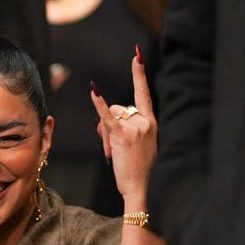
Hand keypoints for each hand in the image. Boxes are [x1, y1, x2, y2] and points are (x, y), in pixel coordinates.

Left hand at [90, 50, 156, 203]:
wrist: (143, 189)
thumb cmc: (139, 169)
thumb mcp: (136, 144)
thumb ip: (122, 127)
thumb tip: (103, 120)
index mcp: (151, 122)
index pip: (144, 94)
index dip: (139, 74)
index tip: (137, 55)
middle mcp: (145, 121)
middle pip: (117, 109)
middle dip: (109, 125)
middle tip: (114, 150)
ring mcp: (135, 128)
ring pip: (109, 116)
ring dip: (104, 134)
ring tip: (112, 153)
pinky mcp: (123, 136)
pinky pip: (107, 117)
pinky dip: (99, 105)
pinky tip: (93, 91)